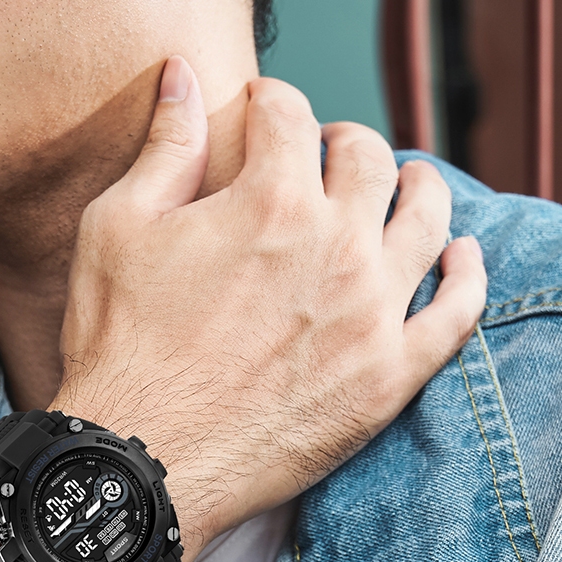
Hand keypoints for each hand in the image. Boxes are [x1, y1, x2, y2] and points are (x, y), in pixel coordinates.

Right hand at [53, 57, 486, 561]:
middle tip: (320, 156)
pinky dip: (466, 275)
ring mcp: (370, 313)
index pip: (287, 116)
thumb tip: (183, 80)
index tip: (260, 116)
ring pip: (426, 220)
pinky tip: (459, 258)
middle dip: (340, 142)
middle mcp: (334, 245)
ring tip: (402, 185)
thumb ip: (164, 150)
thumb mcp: (115, 232)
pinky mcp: (387, 378)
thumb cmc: (118, 349)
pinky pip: (455, 313)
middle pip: (366, 158)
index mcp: (267, 199)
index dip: (268, 104)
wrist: (140, 461)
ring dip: (415, 186)